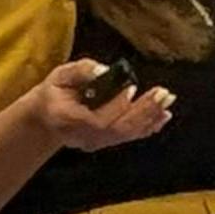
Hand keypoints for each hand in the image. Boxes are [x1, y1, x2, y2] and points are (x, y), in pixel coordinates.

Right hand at [25, 60, 173, 155]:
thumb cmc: (54, 93)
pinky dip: (149, 126)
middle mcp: (83, 136)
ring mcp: (95, 143)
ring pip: (126, 134)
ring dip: (150, 117)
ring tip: (168, 100)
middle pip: (116, 129)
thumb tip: (104, 70)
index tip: (131, 87)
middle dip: (142, 111)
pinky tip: (163, 116)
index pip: (96, 120)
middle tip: (163, 94)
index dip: (116, 106)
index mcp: (67, 120)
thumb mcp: (59, 76)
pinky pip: (130, 136)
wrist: (46, 118)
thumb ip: (80, 71)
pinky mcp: (107, 142)